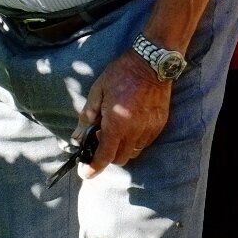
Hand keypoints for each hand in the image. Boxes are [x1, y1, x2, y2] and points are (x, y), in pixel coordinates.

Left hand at [74, 50, 172, 175]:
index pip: (105, 155)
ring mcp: (149, 130)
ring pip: (133, 152)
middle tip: (101, 135)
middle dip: (107, 154)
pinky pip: (144, 143)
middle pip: (120, 158)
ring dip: (121, 147)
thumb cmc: (120, 75)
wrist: (150, 64)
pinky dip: (133, 140)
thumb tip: (77, 137)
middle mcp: (135, 131)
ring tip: (116, 127)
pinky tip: (129, 123)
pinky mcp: (159, 127)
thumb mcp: (97, 92)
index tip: (86, 174)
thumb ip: (87, 117)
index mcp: (117, 123)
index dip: (93, 167)